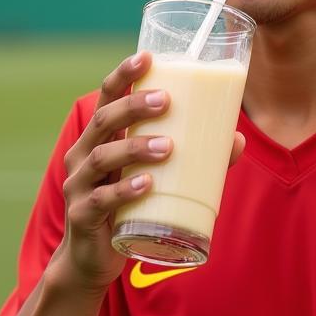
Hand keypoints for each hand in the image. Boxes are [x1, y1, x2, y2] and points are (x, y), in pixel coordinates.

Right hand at [52, 52, 245, 293]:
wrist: (93, 259)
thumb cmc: (128, 207)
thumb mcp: (156, 177)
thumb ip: (195, 158)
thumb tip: (237, 139)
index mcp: (99, 138)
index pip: (106, 97)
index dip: (124, 75)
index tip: (147, 57)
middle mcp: (83, 156)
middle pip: (104, 120)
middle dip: (134, 106)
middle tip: (166, 100)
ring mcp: (79, 186)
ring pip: (103, 158)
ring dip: (135, 147)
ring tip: (168, 147)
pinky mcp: (82, 217)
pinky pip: (101, 200)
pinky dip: (124, 191)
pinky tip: (146, 185)